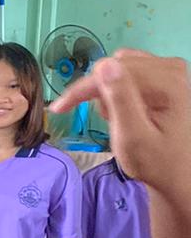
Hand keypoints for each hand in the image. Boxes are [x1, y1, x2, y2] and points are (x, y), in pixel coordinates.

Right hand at [53, 51, 190, 198]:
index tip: (60, 108)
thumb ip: (120, 100)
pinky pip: (129, 70)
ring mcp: (169, 69)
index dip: (84, 88)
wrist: (177, 172)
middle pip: (116, 65)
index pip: (113, 69)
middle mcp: (171, 68)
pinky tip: (125, 107)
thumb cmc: (155, 162)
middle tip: (108, 121)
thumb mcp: (133, 138)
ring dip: (109, 91)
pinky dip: (118, 88)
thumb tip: (104, 65)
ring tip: (118, 117)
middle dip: (101, 92)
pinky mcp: (165, 74)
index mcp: (168, 83)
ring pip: (119, 66)